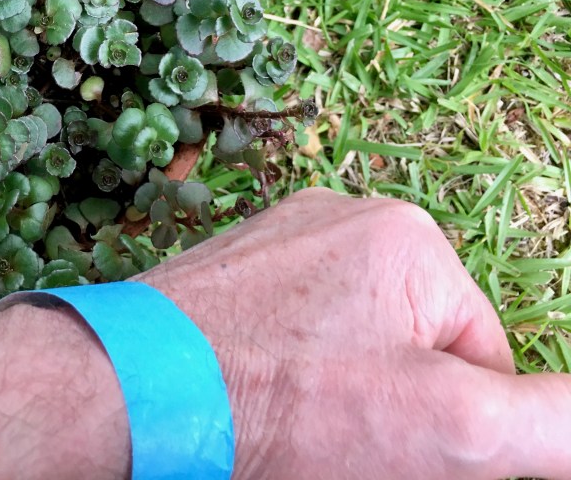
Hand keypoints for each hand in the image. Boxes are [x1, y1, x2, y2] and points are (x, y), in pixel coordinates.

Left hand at [135, 187, 570, 479]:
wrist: (135, 393)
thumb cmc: (288, 404)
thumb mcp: (452, 431)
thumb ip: (552, 422)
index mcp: (406, 238)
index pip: (479, 355)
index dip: (449, 425)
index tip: (390, 446)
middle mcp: (337, 217)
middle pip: (409, 343)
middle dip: (389, 404)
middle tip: (335, 439)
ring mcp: (272, 239)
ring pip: (345, 340)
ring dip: (335, 391)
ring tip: (293, 422)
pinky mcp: (224, 269)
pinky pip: (286, 329)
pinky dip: (285, 370)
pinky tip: (260, 400)